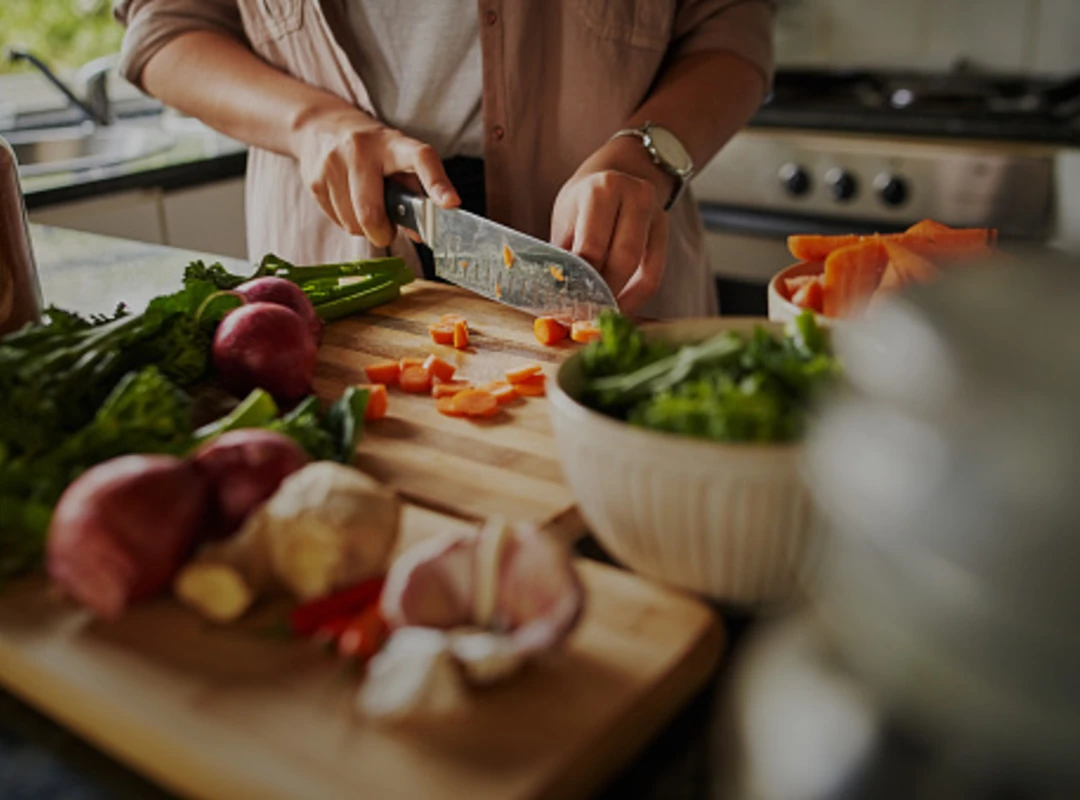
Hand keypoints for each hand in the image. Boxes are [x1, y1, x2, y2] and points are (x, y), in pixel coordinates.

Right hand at [292, 107, 458, 247]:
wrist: (321, 126)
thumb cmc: (372, 152)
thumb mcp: (398, 161)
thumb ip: (414, 195)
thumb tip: (421, 233)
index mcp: (394, 144)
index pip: (420, 159)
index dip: (437, 184)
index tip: (451, 204)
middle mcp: (361, 149)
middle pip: (371, 212)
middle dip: (382, 233)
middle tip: (387, 231)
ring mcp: (333, 163)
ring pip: (353, 223)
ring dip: (363, 228)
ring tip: (365, 206)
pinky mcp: (314, 179)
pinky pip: (337, 221)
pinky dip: (346, 221)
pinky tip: (347, 201)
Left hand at [551, 135, 672, 312]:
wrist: (621, 170)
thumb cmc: (585, 199)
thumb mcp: (567, 217)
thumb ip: (564, 254)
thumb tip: (556, 297)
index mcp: (602, 190)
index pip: (591, 247)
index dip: (579, 281)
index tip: (566, 306)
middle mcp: (635, 196)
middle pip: (621, 260)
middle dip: (602, 293)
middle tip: (584, 315)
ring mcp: (655, 213)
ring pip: (641, 270)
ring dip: (620, 298)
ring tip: (599, 314)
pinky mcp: (664, 231)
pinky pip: (654, 273)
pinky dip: (636, 296)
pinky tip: (620, 306)